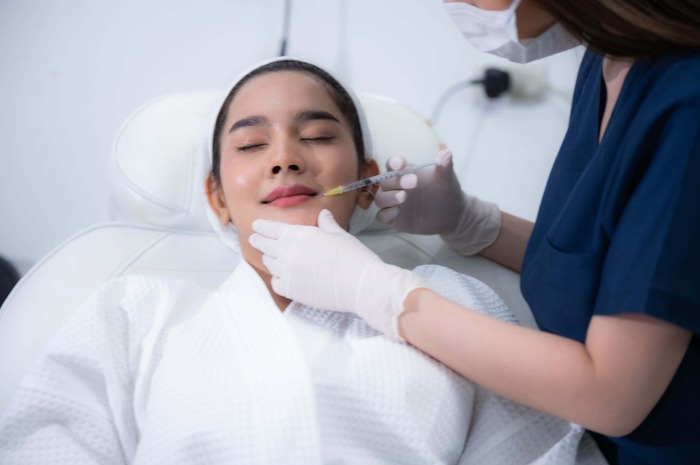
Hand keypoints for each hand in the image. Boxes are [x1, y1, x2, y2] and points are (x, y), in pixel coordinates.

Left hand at [249, 209, 425, 339]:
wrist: (360, 284)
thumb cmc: (353, 256)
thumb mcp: (339, 234)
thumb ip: (326, 224)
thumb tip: (323, 214)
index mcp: (299, 234)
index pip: (272, 228)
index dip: (262, 226)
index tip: (256, 226)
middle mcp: (288, 252)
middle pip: (264, 245)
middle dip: (258, 241)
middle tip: (255, 239)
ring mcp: (288, 273)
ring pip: (269, 264)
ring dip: (268, 259)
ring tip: (269, 257)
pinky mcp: (292, 291)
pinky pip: (276, 283)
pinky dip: (277, 279)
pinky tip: (281, 277)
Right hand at [375, 149, 500, 255]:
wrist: (451, 214)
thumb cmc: (445, 191)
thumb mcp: (446, 179)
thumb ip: (445, 166)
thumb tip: (446, 153)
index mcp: (405, 172)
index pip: (392, 164)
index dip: (393, 163)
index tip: (401, 164)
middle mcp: (395, 186)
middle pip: (385, 181)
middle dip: (396, 181)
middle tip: (414, 181)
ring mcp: (393, 203)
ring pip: (381, 198)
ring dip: (389, 197)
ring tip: (403, 196)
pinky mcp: (393, 219)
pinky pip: (382, 217)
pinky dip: (386, 214)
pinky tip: (397, 212)